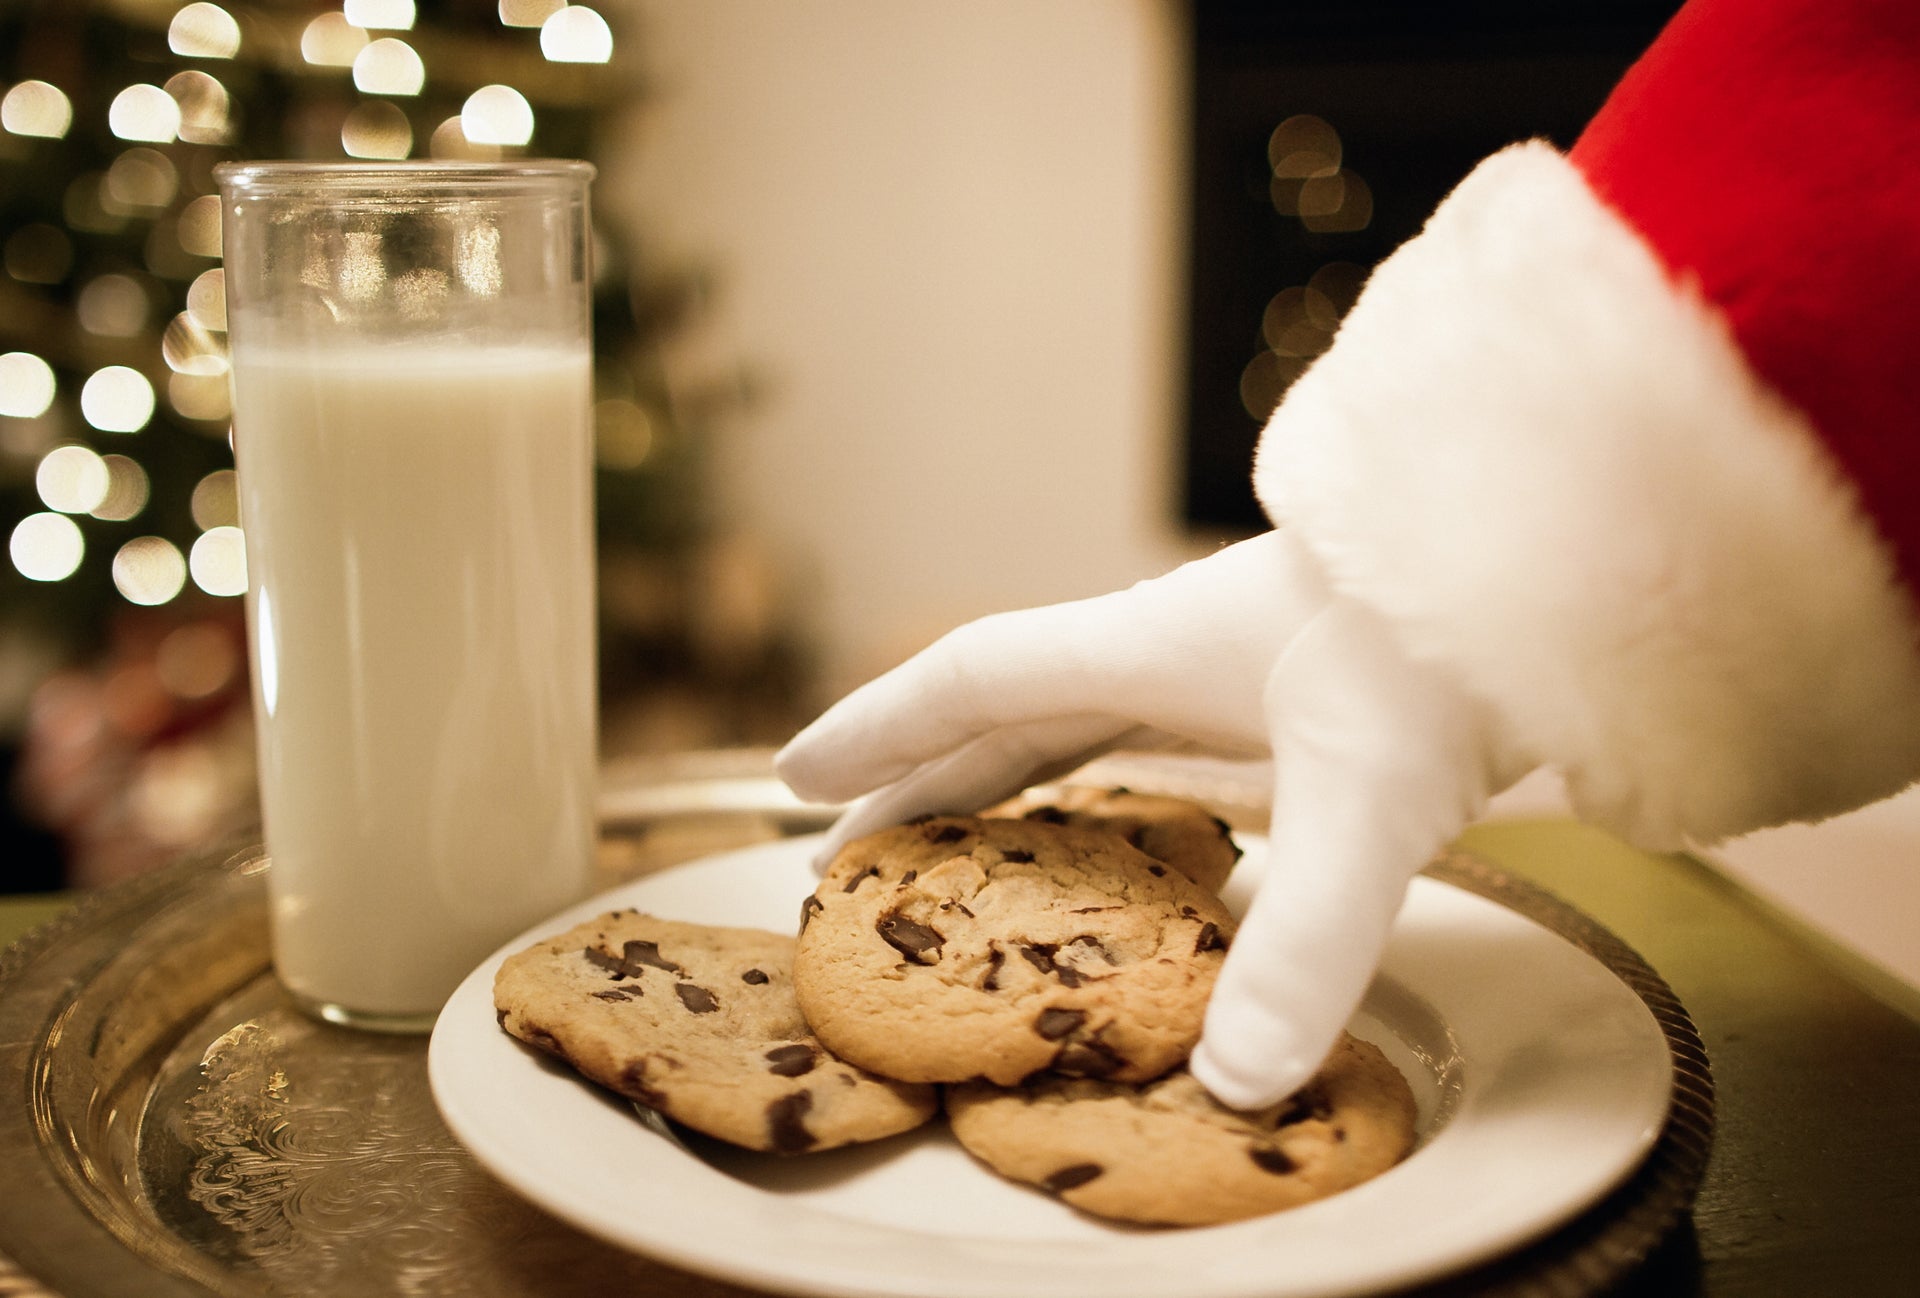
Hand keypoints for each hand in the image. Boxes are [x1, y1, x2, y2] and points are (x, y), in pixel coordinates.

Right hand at [776, 531, 1523, 1108]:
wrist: (1569, 560)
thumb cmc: (1455, 641)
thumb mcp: (1370, 796)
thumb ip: (1306, 939)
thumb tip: (1231, 1078)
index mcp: (1150, 644)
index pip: (976, 677)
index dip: (879, 729)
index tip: (793, 775)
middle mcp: (1175, 648)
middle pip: (1010, 708)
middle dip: (922, 778)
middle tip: (847, 848)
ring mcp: (1235, 667)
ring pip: (1081, 723)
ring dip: (1004, 782)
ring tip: (957, 851)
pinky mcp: (1294, 696)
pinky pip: (1156, 743)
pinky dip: (1106, 789)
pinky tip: (1129, 836)